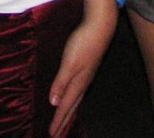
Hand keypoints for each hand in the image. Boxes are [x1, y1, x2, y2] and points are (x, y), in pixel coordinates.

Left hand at [48, 0, 117, 137]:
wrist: (101, 26)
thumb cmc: (84, 43)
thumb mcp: (69, 63)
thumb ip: (61, 82)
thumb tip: (53, 102)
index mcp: (78, 83)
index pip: (65, 106)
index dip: (58, 120)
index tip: (52, 134)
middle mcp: (83, 82)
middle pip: (72, 106)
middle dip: (64, 121)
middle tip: (57, 134)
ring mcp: (86, 75)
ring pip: (76, 99)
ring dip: (69, 111)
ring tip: (64, 121)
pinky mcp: (87, 68)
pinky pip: (78, 90)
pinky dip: (73, 99)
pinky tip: (72, 96)